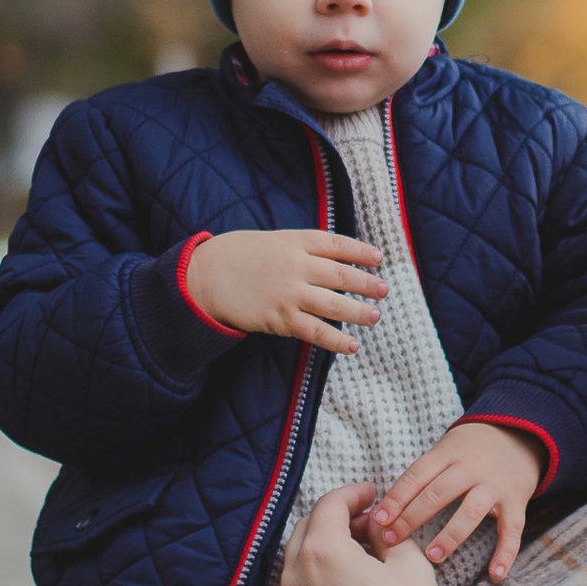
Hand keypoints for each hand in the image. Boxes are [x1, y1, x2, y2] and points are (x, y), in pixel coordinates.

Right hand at [183, 226, 385, 348]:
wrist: (203, 277)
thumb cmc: (235, 256)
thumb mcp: (270, 240)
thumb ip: (299, 249)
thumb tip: (331, 261)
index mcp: (294, 241)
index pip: (337, 244)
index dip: (361, 251)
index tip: (378, 258)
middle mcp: (295, 265)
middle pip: (341, 274)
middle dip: (366, 283)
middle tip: (384, 289)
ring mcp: (289, 293)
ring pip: (334, 304)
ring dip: (358, 311)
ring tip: (374, 316)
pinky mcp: (280, 319)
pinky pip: (315, 331)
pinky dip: (336, 340)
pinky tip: (351, 345)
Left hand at [280, 485, 440, 585]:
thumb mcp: (409, 565)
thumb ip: (388, 534)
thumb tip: (375, 525)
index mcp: (322, 551)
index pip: (330, 504)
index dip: (353, 493)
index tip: (371, 493)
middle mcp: (295, 576)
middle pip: (308, 528)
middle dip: (336, 518)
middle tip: (366, 522)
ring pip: (299, 561)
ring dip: (324, 549)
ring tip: (358, 555)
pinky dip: (318, 581)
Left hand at [363, 418, 544, 578]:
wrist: (518, 433)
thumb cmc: (469, 449)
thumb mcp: (445, 450)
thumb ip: (421, 475)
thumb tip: (384, 510)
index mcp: (447, 454)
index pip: (416, 475)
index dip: (396, 498)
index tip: (378, 520)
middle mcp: (471, 468)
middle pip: (438, 493)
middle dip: (412, 518)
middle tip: (391, 542)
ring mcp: (494, 485)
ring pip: (470, 512)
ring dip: (450, 536)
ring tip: (432, 557)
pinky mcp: (516, 500)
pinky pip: (512, 529)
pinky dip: (506, 553)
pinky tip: (495, 574)